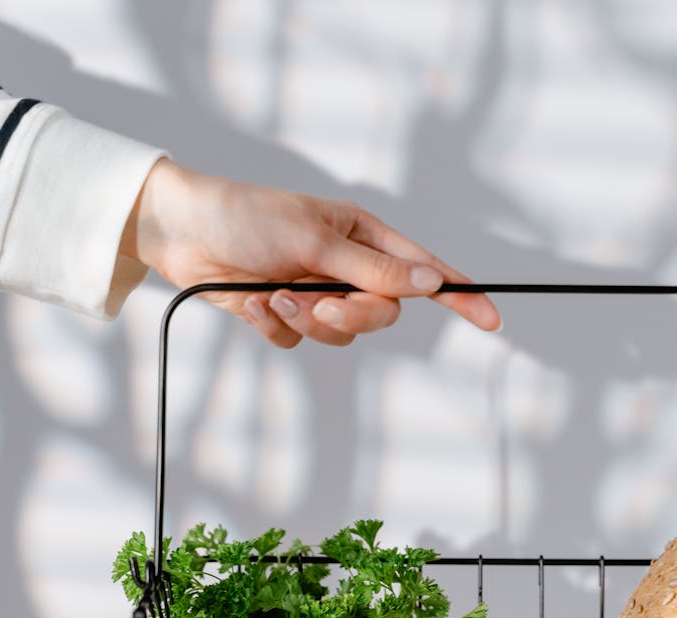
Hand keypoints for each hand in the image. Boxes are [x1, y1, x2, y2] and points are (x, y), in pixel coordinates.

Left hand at [121, 158, 500, 347]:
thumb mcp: (316, 239)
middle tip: (317, 304)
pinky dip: (277, 327)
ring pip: (341, 335)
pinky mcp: (285, 315)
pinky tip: (253, 302)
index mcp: (363, 237)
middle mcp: (345, 268)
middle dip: (351, 316)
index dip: (459, 294)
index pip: (422, 270)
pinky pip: (299, 342)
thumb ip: (373, 268)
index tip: (492, 316)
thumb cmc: (248, 216)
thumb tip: (428, 281)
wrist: (183, 233)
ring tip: (275, 295)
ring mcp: (316, 294)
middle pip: (381, 315)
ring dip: (308, 321)